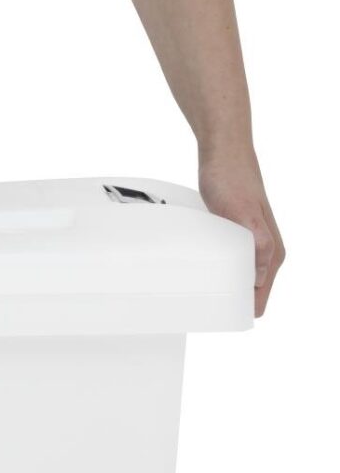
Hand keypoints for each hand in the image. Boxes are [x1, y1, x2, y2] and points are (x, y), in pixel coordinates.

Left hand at [199, 148, 284, 316]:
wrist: (224, 154)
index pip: (261, 295)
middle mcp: (266, 249)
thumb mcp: (244, 212)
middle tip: (202, 310)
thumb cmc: (233, 179)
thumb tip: (263, 274)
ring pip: (241, 277)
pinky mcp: (237, 234)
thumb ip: (258, 243)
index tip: (220, 318)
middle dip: (231, 302)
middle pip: (251, 291)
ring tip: (199, 297)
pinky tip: (203, 274)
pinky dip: (219, 270)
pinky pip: (231, 261)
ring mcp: (251, 242)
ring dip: (225, 287)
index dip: (243, 309)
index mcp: (272, 251)